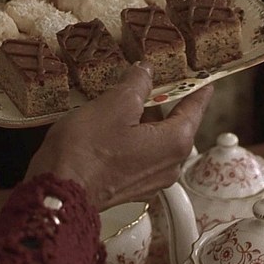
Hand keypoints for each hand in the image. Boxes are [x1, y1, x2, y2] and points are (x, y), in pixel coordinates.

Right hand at [25, 62, 213, 209]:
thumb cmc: (87, 150)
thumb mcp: (115, 103)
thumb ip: (137, 84)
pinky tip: (111, 128)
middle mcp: (170, 165)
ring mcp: (150, 180)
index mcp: (175, 142)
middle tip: (152, 81)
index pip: (195, 108)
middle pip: (175, 125)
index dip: (197, 88)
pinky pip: (140, 156)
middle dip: (163, 103)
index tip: (204, 79)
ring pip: (155, 141)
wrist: (59, 192)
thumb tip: (145, 71)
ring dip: (144, 121)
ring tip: (123, 101)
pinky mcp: (130, 187)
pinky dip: (132, 139)